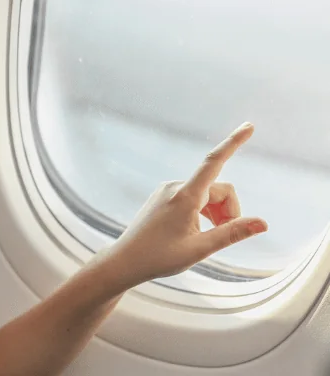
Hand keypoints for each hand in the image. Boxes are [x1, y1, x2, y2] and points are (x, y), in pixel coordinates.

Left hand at [97, 122, 269, 286]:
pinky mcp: (163, 197)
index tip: (249, 126)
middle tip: (222, 235)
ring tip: (208, 237)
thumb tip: (263, 223)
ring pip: (207, 195)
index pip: (214, 162)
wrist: (124, 261)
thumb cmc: (158, 257)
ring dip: (216, 213)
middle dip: (229, 211)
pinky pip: (193, 198)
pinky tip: (197, 231)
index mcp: (185, 196)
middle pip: (219, 189)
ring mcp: (167, 191)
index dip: (233, 143)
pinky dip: (203, 212)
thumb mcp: (200, 248)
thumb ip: (232, 233)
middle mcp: (175, 187)